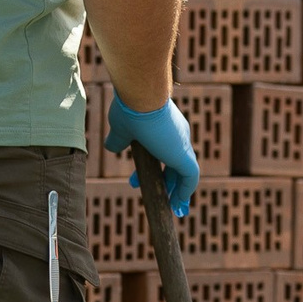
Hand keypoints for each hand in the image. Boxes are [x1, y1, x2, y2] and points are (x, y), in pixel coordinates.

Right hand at [105, 95, 199, 215]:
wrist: (140, 95)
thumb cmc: (130, 107)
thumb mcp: (120, 127)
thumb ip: (118, 139)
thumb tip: (112, 147)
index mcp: (165, 128)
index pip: (164, 150)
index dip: (158, 166)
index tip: (146, 177)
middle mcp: (177, 135)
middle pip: (175, 163)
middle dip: (168, 181)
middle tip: (161, 195)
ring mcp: (181, 144)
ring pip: (184, 172)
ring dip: (178, 190)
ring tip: (172, 206)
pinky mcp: (183, 155)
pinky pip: (190, 177)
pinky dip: (185, 191)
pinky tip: (179, 204)